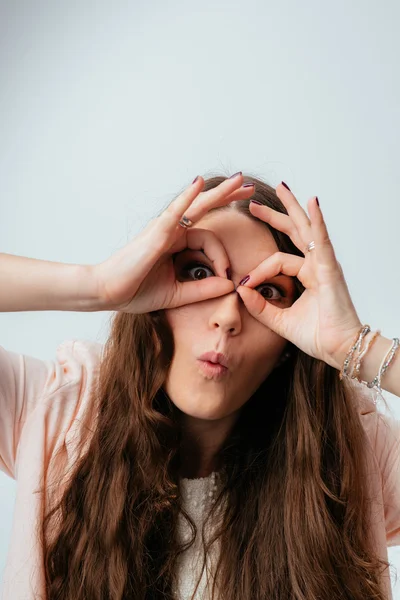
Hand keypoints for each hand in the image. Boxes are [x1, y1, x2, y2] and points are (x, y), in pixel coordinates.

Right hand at [92, 174, 253, 313]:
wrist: (106, 293)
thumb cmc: (134, 291)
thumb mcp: (177, 293)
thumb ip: (203, 289)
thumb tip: (230, 285)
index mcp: (175, 244)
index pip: (209, 241)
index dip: (222, 258)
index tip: (227, 277)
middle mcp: (170, 231)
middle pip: (205, 209)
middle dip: (228, 197)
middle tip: (250, 187)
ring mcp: (163, 229)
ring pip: (196, 206)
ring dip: (218, 192)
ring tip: (238, 179)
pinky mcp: (156, 233)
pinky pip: (175, 212)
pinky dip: (187, 197)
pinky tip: (199, 183)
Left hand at [236, 183, 362, 369]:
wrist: (338, 349)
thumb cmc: (317, 336)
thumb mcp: (280, 320)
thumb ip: (261, 307)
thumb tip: (241, 291)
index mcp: (307, 275)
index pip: (277, 260)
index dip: (258, 270)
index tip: (242, 282)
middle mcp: (316, 266)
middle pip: (293, 233)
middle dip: (274, 216)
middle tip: (253, 204)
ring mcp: (324, 265)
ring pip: (306, 230)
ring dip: (293, 208)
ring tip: (281, 188)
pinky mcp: (330, 269)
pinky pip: (322, 241)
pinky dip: (317, 221)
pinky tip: (311, 202)